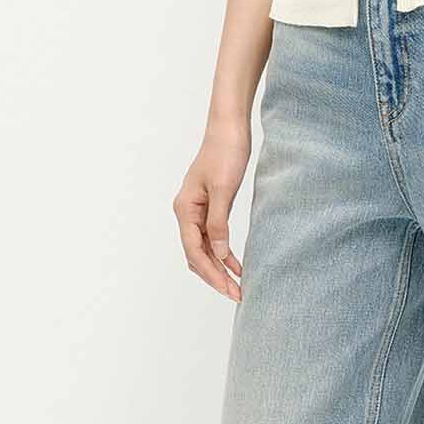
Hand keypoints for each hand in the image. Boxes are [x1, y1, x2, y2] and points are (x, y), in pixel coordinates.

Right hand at [174, 116, 250, 300]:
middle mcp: (186, 212)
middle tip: (237, 295)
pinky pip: (213, 238)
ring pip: (204, 249)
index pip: (194, 252)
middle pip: (197, 255)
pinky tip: (238, 265)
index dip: (212, 274)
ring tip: (238, 286)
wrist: (230, 128)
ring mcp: (197, 210)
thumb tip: (219, 255)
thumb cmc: (225, 153)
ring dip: (219, 268)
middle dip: (215, 277)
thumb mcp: (223, 190)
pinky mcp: (210, 206)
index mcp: (185, 209)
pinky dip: (224, 254)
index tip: (229, 290)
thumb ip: (219, 223)